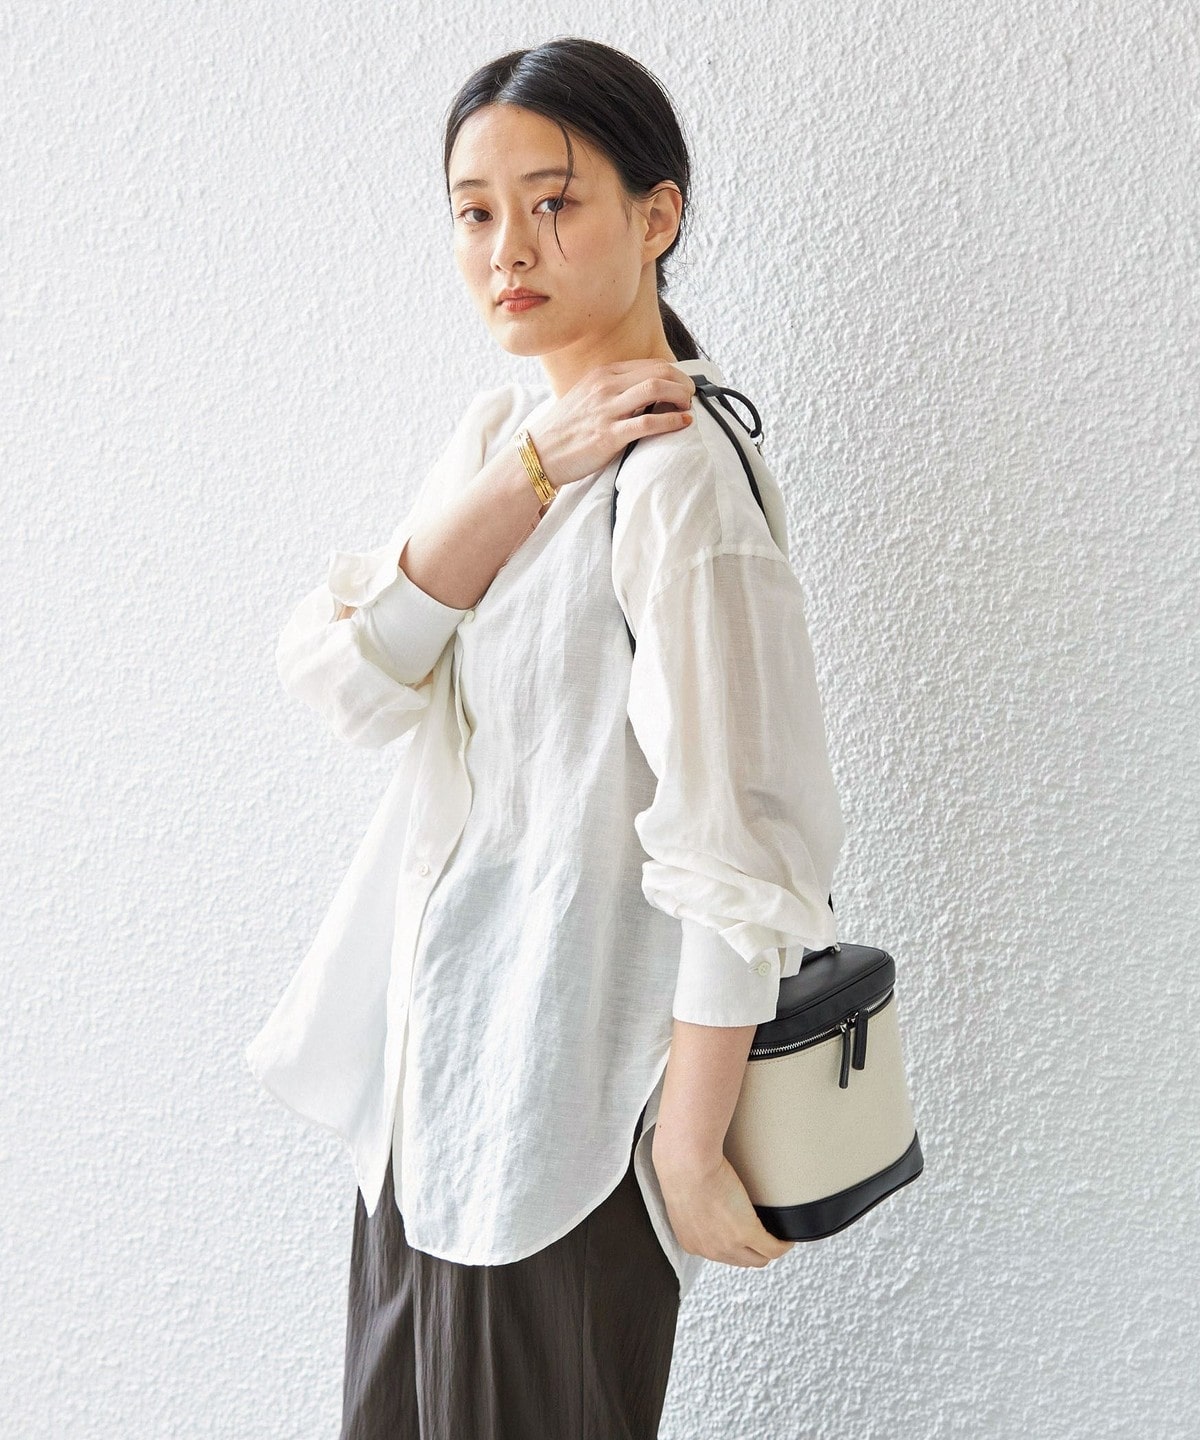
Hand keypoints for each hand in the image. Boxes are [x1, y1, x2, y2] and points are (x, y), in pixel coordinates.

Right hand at [522, 359, 696, 491]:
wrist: (538, 454)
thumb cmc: (564, 430)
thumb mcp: (586, 397)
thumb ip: (612, 390)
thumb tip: (642, 392)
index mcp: (601, 375)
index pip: (649, 365)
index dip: (674, 374)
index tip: (683, 386)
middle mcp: (605, 386)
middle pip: (658, 372)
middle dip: (683, 382)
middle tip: (691, 396)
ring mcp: (607, 410)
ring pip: (656, 389)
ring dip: (680, 397)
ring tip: (688, 408)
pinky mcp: (609, 436)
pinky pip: (648, 422)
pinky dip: (672, 420)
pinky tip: (683, 423)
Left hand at [652, 1136, 796, 1269]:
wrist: (685, 1164)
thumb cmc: (680, 1168)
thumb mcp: (684, 1195)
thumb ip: (695, 1204)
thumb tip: (706, 1194)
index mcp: (691, 1242)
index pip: (719, 1254)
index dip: (735, 1245)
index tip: (743, 1236)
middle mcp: (709, 1249)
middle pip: (741, 1260)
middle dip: (754, 1251)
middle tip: (765, 1236)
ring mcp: (728, 1244)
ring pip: (759, 1258)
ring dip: (770, 1249)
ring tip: (777, 1236)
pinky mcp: (746, 1232)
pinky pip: (774, 1247)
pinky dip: (784, 1243)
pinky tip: (788, 1235)